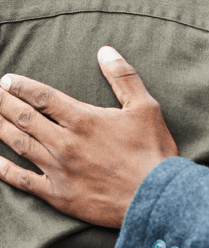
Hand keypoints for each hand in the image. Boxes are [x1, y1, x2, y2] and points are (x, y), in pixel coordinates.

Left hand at [0, 47, 177, 228]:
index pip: (43, 98)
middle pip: (24, 118)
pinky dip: (3, 169)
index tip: (6, 81)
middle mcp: (64, 143)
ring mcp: (58, 169)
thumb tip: (105, 51)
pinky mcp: (57, 194)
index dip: (22, 87)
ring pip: (19, 144)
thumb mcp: (145, 106)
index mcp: (84, 120)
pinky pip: (22, 180)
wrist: (155, 197)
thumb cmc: (152, 151)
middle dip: (3, 103)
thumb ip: (123, 77)